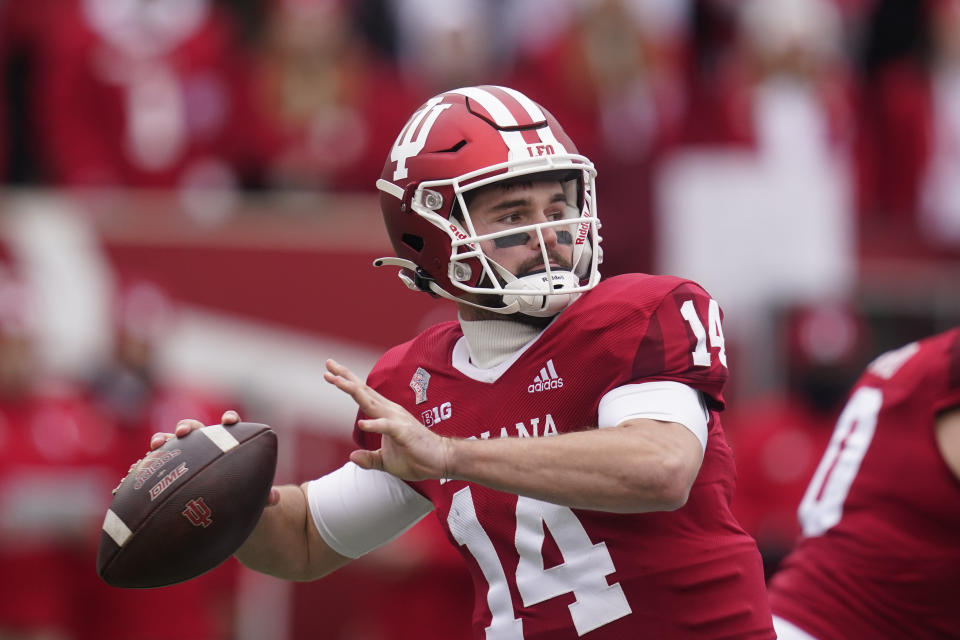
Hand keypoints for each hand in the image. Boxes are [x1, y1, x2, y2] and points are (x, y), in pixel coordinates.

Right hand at [147, 410, 280, 505]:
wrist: (214, 507)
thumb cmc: (235, 494)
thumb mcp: (249, 496)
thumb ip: (262, 496)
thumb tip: (274, 499)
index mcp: (224, 446)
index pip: (228, 427)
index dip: (229, 420)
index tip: (229, 421)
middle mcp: (200, 446)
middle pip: (193, 428)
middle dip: (187, 426)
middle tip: (183, 432)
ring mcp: (180, 456)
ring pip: (169, 442)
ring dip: (162, 439)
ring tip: (157, 445)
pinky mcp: (164, 470)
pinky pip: (152, 466)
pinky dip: (143, 467)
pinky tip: (132, 476)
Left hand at [324, 359, 451, 481]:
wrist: (442, 460)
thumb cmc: (416, 458)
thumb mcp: (386, 462)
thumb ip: (369, 459)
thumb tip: (352, 457)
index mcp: (385, 414)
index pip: (363, 394)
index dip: (346, 382)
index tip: (329, 372)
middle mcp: (390, 411)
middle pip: (363, 391)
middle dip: (345, 377)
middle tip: (328, 364)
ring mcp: (397, 420)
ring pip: (371, 403)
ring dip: (354, 391)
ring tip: (337, 381)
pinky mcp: (404, 432)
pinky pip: (387, 426)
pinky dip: (374, 424)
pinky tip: (361, 423)